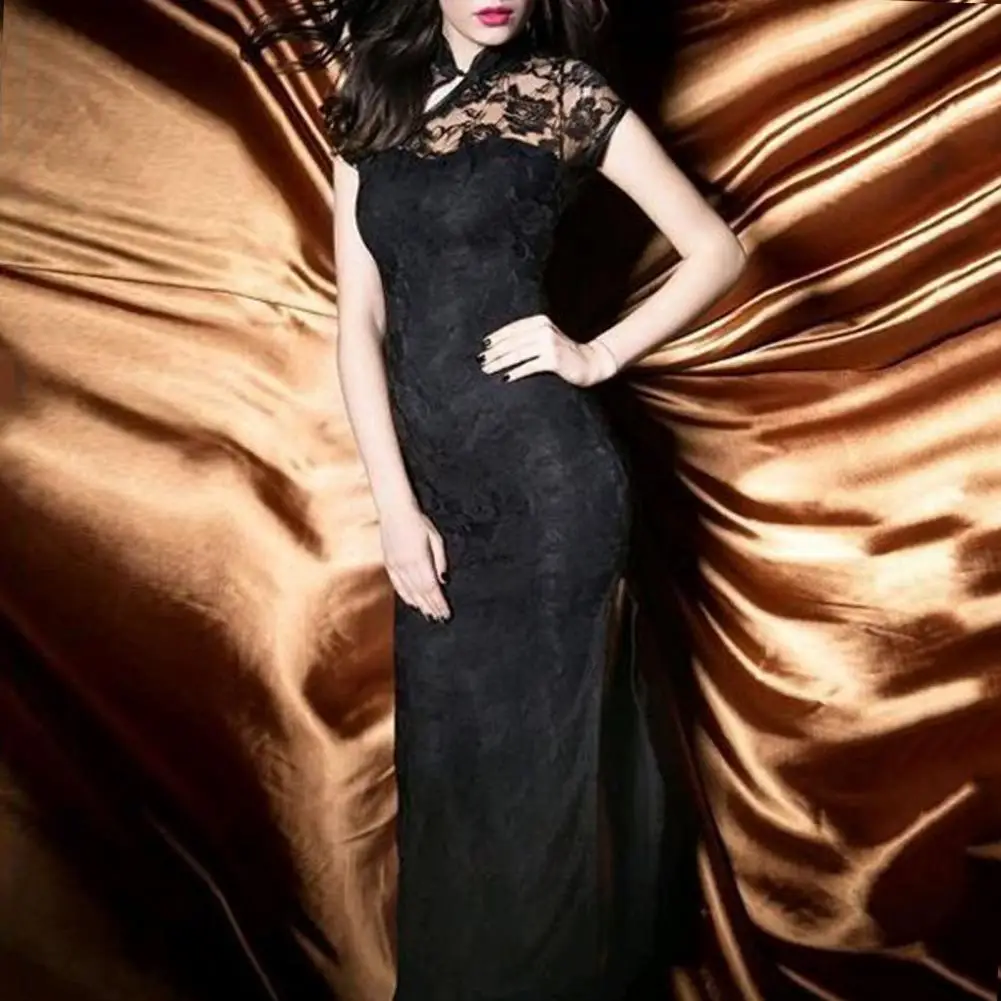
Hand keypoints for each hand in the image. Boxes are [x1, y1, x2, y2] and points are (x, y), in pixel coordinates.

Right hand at [378, 500, 450, 621]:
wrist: (394, 510)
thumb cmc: (418, 521)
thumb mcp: (435, 537)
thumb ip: (440, 560)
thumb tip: (444, 580)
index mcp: (419, 559)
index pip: (431, 588)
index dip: (439, 602)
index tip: (445, 612)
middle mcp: (406, 566)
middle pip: (421, 593)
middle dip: (431, 607)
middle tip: (439, 618)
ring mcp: (395, 566)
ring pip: (408, 591)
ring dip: (419, 605)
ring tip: (428, 614)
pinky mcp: (388, 564)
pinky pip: (397, 585)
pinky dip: (406, 596)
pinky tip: (412, 602)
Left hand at [477, 314, 617, 387]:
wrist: (589, 363)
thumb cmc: (564, 354)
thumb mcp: (546, 339)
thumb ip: (529, 338)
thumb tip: (500, 347)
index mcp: (540, 321)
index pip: (513, 328)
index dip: (496, 338)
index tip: (483, 347)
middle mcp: (544, 329)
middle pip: (512, 341)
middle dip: (494, 352)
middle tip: (480, 361)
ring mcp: (549, 343)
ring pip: (517, 353)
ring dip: (499, 363)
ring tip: (487, 370)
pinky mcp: (553, 358)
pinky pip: (529, 366)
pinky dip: (516, 372)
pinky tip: (505, 378)